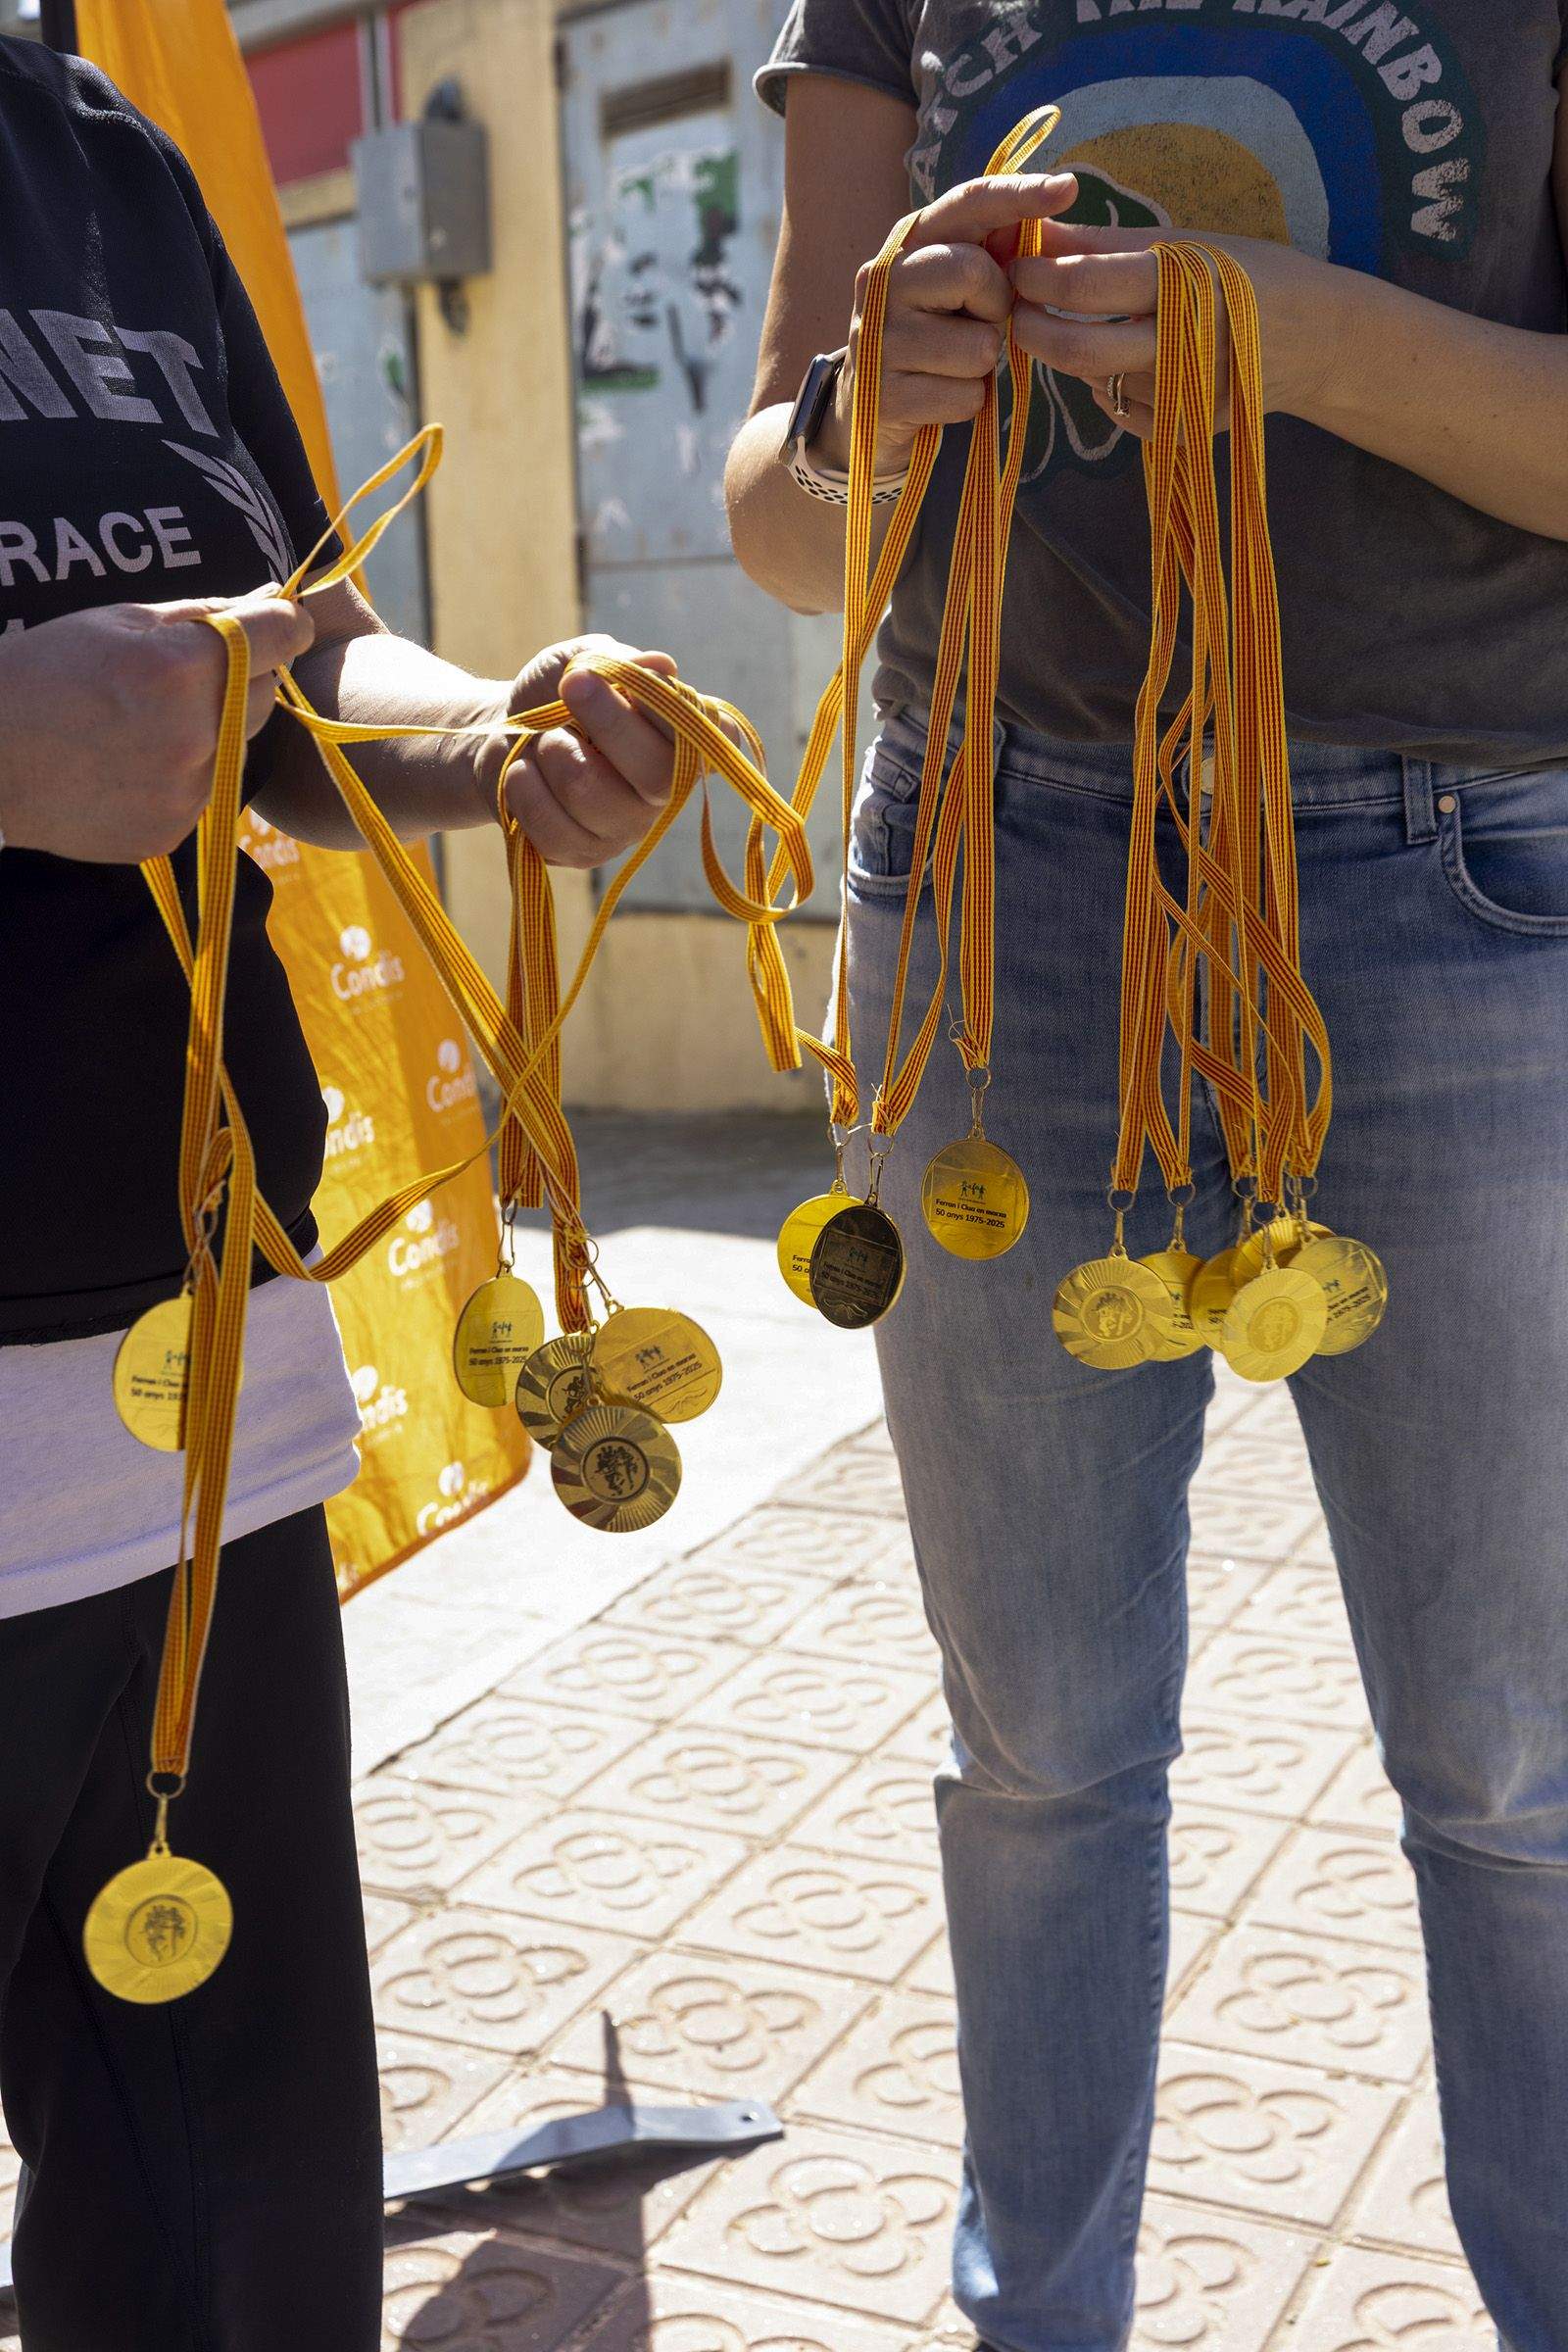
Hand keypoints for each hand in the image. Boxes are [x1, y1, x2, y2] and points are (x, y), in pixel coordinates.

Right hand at [0, 590, 313, 862]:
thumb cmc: (43, 674)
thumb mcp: (117, 621)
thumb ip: (205, 613)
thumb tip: (274, 599)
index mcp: (182, 668)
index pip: (278, 637)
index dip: (284, 624)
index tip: (281, 621)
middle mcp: (198, 735)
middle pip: (264, 695)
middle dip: (237, 678)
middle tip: (175, 676)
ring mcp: (189, 791)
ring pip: (238, 747)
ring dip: (212, 729)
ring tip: (140, 724)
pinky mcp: (175, 831)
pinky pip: (206, 791)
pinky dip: (184, 774)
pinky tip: (129, 764)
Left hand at [498, 634, 679, 869]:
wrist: (506, 733)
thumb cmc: (555, 694)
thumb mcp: (579, 661)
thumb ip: (617, 662)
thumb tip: (661, 667)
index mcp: (683, 737)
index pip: (715, 735)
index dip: (671, 711)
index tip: (627, 680)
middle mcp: (668, 788)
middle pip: (656, 772)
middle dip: (607, 722)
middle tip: (571, 686)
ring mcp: (628, 826)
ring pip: (591, 794)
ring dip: (553, 752)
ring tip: (541, 739)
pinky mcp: (586, 854)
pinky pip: (553, 828)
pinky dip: (524, 789)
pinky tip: (522, 771)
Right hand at [816, 171, 1082, 476]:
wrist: (864, 411)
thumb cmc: (930, 342)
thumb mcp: (955, 290)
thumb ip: (991, 252)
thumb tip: (1050, 206)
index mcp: (906, 244)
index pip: (967, 204)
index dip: (1018, 195)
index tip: (1067, 187)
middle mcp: (883, 281)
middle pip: (973, 272)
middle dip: (996, 305)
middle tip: (977, 323)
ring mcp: (879, 340)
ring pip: (978, 347)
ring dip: (982, 365)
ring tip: (952, 366)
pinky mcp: (887, 397)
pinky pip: (966, 396)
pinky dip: (968, 402)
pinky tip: (939, 397)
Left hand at [1007, 225, 1339, 437]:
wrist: (1318, 339)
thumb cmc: (1247, 277)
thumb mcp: (1189, 244)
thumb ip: (1107, 242)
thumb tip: (1035, 228)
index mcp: (1185, 283)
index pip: (1085, 284)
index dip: (1037, 276)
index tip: (1016, 266)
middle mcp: (1184, 345)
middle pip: (1076, 350)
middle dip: (1032, 329)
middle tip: (1018, 310)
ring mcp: (1185, 397)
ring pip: (1095, 379)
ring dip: (1075, 353)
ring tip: (1086, 325)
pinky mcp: (1185, 431)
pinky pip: (1120, 410)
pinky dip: (1110, 384)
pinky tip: (1133, 362)